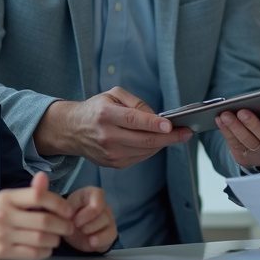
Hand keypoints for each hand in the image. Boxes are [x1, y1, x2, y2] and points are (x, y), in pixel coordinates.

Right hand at [0, 172, 72, 259]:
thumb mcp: (10, 198)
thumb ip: (31, 191)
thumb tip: (43, 176)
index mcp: (8, 198)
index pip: (38, 196)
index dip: (59, 203)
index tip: (68, 210)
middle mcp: (5, 215)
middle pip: (43, 221)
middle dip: (63, 225)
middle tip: (69, 227)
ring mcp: (3, 235)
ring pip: (40, 239)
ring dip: (55, 239)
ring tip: (57, 237)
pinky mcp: (3, 252)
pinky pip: (32, 254)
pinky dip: (45, 252)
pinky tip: (46, 247)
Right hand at [34, 87, 191, 167]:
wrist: (72, 130)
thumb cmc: (96, 109)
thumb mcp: (112, 95)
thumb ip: (135, 103)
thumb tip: (155, 117)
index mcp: (105, 115)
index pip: (133, 121)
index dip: (153, 124)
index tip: (171, 124)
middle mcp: (107, 136)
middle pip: (144, 140)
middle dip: (169, 137)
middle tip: (187, 133)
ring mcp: (110, 153)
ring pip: (145, 151)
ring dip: (163, 143)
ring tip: (177, 135)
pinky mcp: (113, 164)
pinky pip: (140, 157)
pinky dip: (151, 149)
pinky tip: (158, 141)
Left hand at [63, 186, 116, 252]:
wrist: (72, 230)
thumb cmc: (70, 214)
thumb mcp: (65, 208)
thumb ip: (68, 208)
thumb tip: (71, 214)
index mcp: (92, 194)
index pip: (98, 197)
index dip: (86, 212)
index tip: (74, 220)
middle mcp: (104, 204)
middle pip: (101, 213)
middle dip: (86, 223)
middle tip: (75, 227)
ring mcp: (109, 218)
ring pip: (106, 223)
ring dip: (91, 230)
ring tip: (82, 232)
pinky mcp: (111, 232)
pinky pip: (111, 235)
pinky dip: (100, 240)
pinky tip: (91, 242)